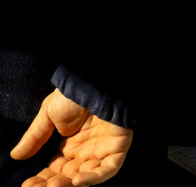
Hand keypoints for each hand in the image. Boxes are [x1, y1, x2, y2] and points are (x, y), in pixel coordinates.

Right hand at [9, 90, 132, 186]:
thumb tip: (15, 155)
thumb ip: (35, 136)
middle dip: (52, 185)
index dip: (41, 180)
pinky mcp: (118, 146)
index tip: (27, 185)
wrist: (94, 81)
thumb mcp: (49, 114)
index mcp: (69, 144)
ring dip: (69, 184)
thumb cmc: (74, 94)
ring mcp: (102, 149)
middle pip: (67, 177)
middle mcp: (85, 150)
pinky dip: (93, 177)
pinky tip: (76, 179)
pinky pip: (108, 168)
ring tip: (53, 185)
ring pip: (85, 176)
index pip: (54, 170)